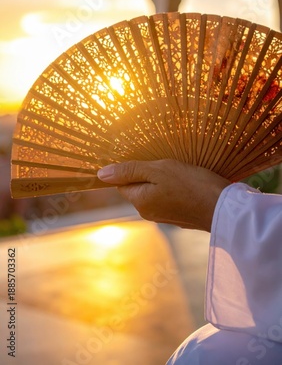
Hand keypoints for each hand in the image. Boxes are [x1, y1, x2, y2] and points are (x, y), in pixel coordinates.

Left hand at [97, 160, 229, 231]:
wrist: (223, 207)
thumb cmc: (190, 185)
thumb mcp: (158, 170)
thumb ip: (130, 171)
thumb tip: (101, 174)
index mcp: (140, 202)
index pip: (123, 182)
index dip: (131, 168)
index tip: (144, 156)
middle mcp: (149, 213)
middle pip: (139, 187)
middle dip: (148, 173)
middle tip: (163, 160)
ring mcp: (165, 216)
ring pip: (155, 191)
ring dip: (162, 179)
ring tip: (178, 168)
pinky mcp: (180, 215)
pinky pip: (169, 197)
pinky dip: (174, 187)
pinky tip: (187, 180)